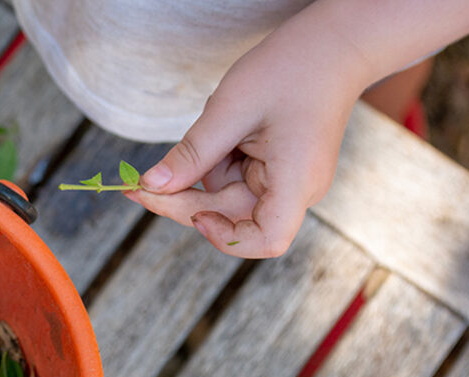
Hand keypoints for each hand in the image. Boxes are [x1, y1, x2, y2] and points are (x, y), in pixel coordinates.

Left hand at [126, 13, 367, 258]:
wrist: (334, 43)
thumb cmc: (291, 68)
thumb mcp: (230, 110)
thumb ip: (191, 155)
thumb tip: (150, 187)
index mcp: (297, 182)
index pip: (265, 240)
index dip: (224, 238)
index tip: (195, 213)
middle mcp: (296, 191)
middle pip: (230, 217)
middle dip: (184, 200)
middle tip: (135, 186)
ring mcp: (287, 183)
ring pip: (226, 197)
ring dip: (202, 172)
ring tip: (214, 125)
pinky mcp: (278, 172)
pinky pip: (234, 179)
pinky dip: (216, 161)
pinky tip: (223, 129)